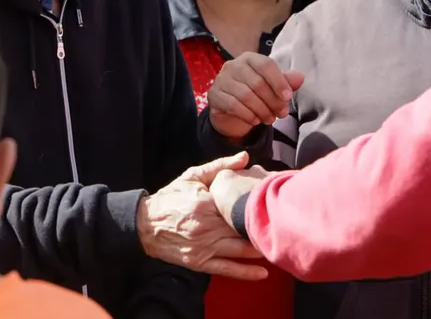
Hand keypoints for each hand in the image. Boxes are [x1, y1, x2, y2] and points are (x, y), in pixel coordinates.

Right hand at [137, 152, 266, 279]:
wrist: (145, 224)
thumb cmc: (170, 198)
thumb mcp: (192, 177)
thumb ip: (219, 166)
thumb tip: (245, 157)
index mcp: (207, 203)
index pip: (240, 205)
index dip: (259, 204)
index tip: (276, 202)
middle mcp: (207, 226)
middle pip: (243, 228)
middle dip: (263, 226)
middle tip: (285, 225)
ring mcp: (204, 246)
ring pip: (239, 249)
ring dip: (260, 249)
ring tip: (278, 245)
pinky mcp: (200, 262)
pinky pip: (227, 269)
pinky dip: (246, 272)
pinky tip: (263, 272)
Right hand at [206, 53, 302, 139]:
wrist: (231, 110)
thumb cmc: (255, 94)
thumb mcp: (272, 87)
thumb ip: (285, 82)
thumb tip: (300, 77)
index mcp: (249, 58)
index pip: (265, 65)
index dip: (279, 81)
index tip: (288, 98)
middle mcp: (233, 65)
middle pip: (257, 83)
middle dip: (272, 101)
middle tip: (281, 114)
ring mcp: (221, 80)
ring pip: (246, 96)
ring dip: (262, 110)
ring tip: (270, 119)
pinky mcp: (214, 95)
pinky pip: (233, 105)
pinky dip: (248, 115)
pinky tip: (255, 121)